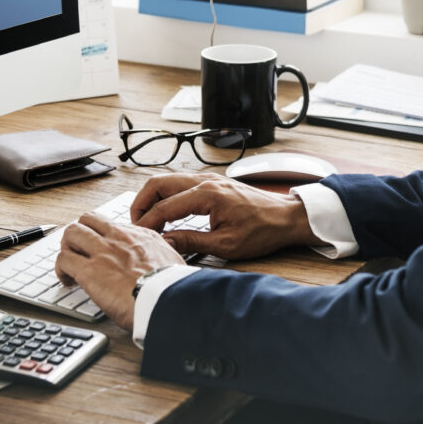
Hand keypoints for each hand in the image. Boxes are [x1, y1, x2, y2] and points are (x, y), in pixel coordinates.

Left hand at [55, 212, 185, 330]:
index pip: (111, 224)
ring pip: (72, 233)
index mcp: (140, 236)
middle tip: (79, 252)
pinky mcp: (89, 271)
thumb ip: (163, 255)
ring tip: (69, 266)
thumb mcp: (174, 261)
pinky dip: (60, 269)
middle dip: (79, 234)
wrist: (168, 300)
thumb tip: (164, 258)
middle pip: (87, 220)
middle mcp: (119, 238)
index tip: (100, 248)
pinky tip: (67, 281)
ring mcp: (102, 252)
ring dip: (67, 248)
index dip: (101, 235)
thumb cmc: (172, 288)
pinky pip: (63, 259)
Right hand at [131, 173, 320, 259]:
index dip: (147, 223)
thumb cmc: (262, 231)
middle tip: (136, 225)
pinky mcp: (212, 183)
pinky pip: (179, 184)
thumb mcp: (226, 245)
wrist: (286, 218)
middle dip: (141, 203)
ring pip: (167, 180)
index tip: (138, 237)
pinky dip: (166, 196)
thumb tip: (165, 243)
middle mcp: (204, 181)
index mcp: (207, 195)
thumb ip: (192, 242)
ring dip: (153, 198)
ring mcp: (208, 179)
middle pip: (158, 184)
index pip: (164, 207)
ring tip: (148, 221)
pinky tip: (166, 214)